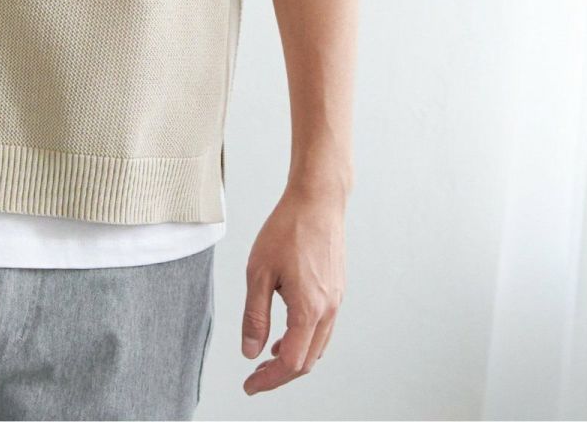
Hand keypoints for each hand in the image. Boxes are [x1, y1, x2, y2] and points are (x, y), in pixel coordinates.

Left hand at [240, 183, 345, 392]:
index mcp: (309, 309)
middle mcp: (328, 309)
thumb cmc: (288, 229)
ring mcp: (336, 300)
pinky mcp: (336, 289)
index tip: (250, 385)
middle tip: (255, 376)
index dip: (269, 379)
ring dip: (294, 357)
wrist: (318, 200)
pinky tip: (288, 331)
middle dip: (280, 374)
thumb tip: (250, 351)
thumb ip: (255, 316)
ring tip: (268, 357)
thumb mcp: (259, 272)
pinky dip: (305, 339)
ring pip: (317, 346)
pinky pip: (323, 327)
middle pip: (307, 361)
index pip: (291, 363)